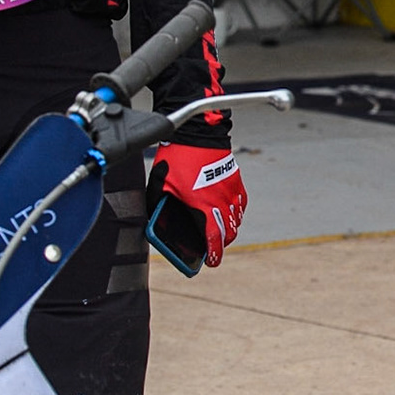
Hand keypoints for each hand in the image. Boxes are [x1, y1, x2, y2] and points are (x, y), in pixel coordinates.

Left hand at [148, 143, 245, 267]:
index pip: (214, 238)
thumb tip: (155, 217)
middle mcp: (221, 200)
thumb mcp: (161, 184)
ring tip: (218, 229)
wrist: (197, 132)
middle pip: (230, 232)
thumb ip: (158, 204)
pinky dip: (235, 211)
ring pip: (237, 218)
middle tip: (212, 246)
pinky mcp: (235, 179)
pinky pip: (240, 203)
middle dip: (221, 243)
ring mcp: (231, 190)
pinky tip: (226, 210)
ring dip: (229, 227)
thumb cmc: (178, 157)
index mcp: (203, 205)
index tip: (211, 261)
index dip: (214, 254)